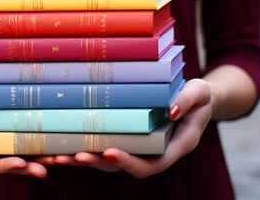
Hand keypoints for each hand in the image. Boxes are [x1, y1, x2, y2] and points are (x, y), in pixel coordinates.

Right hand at [0, 76, 52, 177]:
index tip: (17, 162)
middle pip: (0, 165)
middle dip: (22, 168)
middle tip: (43, 170)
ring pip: (14, 156)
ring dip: (36, 160)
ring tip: (58, 160)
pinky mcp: (2, 133)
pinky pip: (21, 142)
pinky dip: (39, 145)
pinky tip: (58, 144)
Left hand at [54, 78, 212, 177]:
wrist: (196, 100)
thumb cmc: (200, 96)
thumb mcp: (201, 92)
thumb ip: (188, 100)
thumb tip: (170, 110)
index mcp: (175, 147)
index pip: (151, 164)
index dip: (129, 162)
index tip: (110, 153)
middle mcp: (155, 153)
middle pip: (124, 167)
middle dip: (98, 163)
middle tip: (75, 156)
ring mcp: (140, 148)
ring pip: (109, 161)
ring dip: (84, 160)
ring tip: (58, 156)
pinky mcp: (128, 139)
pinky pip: (104, 147)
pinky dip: (83, 148)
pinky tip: (60, 147)